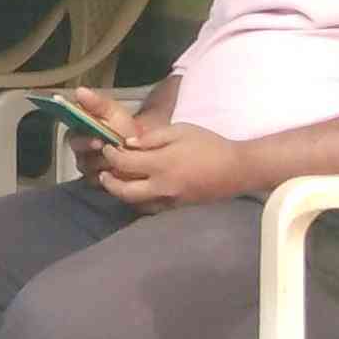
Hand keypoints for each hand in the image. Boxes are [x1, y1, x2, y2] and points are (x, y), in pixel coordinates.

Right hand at [65, 86, 134, 187]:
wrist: (143, 148)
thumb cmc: (124, 129)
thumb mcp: (113, 112)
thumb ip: (96, 103)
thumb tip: (79, 91)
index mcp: (80, 133)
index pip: (72, 137)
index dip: (83, 140)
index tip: (98, 140)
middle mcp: (81, 152)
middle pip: (80, 157)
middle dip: (99, 156)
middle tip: (114, 154)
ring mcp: (89, 169)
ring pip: (92, 170)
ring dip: (107, 165)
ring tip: (121, 161)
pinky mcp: (99, 183)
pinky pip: (100, 182)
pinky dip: (112, 177)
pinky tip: (122, 172)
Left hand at [98, 121, 245, 212]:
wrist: (236, 169)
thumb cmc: (208, 145)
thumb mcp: (180, 131)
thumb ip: (152, 138)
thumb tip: (128, 143)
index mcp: (161, 164)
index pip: (124, 163)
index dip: (111, 155)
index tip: (107, 147)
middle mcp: (162, 187)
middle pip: (124, 191)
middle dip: (109, 182)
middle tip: (103, 171)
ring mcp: (169, 200)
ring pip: (136, 203)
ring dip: (122, 193)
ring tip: (116, 181)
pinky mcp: (177, 207)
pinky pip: (151, 207)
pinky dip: (139, 200)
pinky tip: (137, 190)